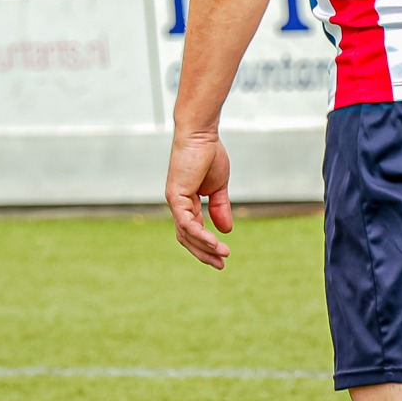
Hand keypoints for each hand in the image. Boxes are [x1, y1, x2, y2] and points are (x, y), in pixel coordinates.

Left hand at [166, 129, 233, 268]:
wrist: (201, 135)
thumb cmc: (209, 155)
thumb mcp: (219, 187)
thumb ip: (220, 208)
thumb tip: (226, 230)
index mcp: (186, 203)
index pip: (193, 231)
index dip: (207, 245)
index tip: (223, 256)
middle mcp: (178, 205)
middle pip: (187, 238)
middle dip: (204, 253)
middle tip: (221, 265)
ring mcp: (174, 202)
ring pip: (186, 234)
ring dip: (205, 247)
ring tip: (223, 255)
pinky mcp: (175, 197)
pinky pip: (187, 223)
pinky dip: (200, 234)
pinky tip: (214, 243)